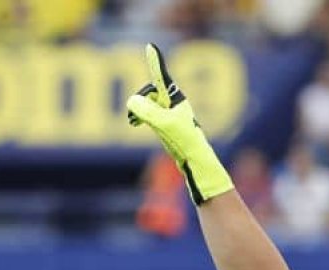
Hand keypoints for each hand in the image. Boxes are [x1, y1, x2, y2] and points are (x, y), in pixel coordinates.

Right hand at [126, 43, 233, 204]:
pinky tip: (135, 123)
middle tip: (132, 118)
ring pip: (148, 104)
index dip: (155, 62)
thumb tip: (131, 101)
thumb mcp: (163, 125)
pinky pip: (149, 114)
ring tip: (132, 122)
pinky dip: (140, 116)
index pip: (162, 77)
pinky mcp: (168, 126)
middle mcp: (175, 104)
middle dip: (138, 101)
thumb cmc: (185, 142)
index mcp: (177, 99)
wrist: (197, 163)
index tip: (150, 46)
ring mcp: (171, 115)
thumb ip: (146, 111)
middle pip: (149, 93)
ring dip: (137, 110)